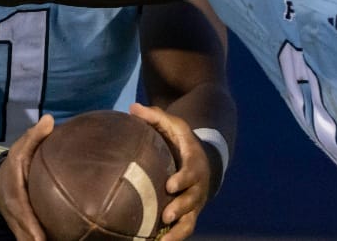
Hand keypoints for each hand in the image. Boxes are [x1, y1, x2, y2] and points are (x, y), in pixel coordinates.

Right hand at [0, 114, 54, 240]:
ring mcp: (19, 227)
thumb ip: (34, 136)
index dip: (31, 227)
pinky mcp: (25, 232)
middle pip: (25, 236)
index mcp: (15, 196)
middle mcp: (16, 216)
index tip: (41, 239)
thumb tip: (49, 120)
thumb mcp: (20, 148)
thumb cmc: (13, 166)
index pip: (22, 213)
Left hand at [129, 102, 210, 239]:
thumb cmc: (182, 141)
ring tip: (163, 240)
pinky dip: (173, 238)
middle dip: (181, 207)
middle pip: (193, 199)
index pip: (191, 172)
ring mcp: (194, 202)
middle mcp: (197, 186)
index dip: (183, 179)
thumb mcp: (173, 125)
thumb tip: (132, 108)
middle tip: (167, 214)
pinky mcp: (188, 214)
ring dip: (178, 231)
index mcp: (194, 163)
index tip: (170, 185)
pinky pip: (184, 230)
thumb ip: (155, 117)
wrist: (204, 160)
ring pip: (190, 220)